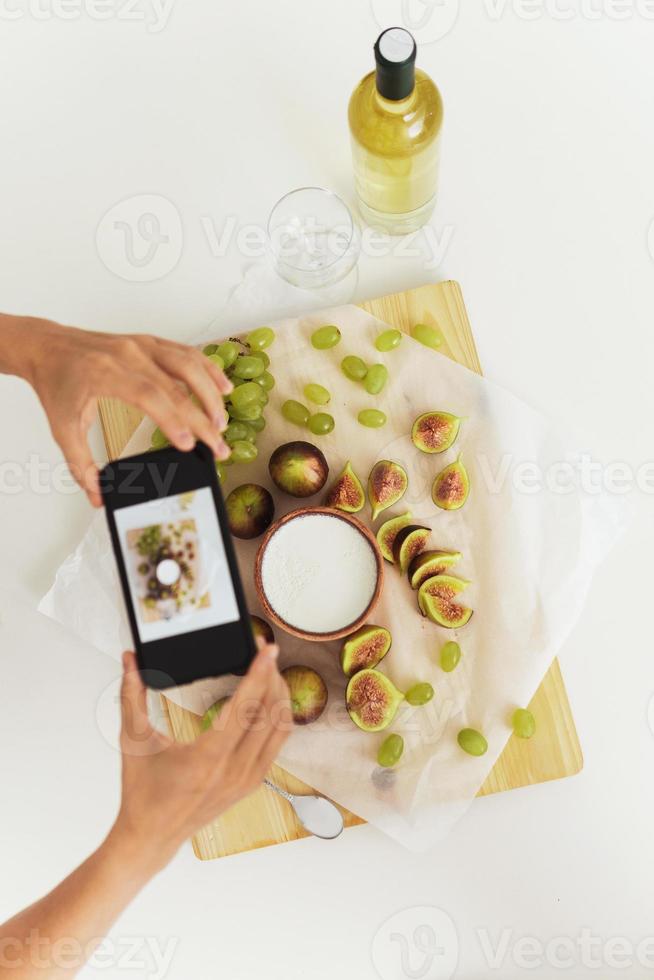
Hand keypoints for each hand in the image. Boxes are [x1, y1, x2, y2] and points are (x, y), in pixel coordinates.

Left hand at [25, 320, 232, 505]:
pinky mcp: (149, 342)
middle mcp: (128, 354)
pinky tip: (222, 388)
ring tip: (221, 422)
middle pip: (177, 385)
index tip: (188, 445)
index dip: (173, 420)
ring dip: (211, 393)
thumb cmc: (55, 383)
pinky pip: (187, 352)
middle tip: (218, 446)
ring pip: (189, 364)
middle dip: (202, 418)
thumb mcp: (62, 428)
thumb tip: (97, 496)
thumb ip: (81, 464)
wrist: (47, 345)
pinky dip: (208, 369)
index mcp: (105, 373)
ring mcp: (141, 344)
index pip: (149, 395)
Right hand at [111, 644, 292, 869]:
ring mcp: (247, 779)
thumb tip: (129, 658)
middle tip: (265, 653)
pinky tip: (270, 701)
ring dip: (279, 696)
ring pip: (280, 728)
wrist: (150, 837)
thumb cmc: (141, 791)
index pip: (244, 706)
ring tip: (270, 672)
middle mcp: (234, 769)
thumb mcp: (133, 739)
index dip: (259, 673)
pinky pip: (276, 745)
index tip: (268, 649)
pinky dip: (278, 718)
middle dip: (272, 677)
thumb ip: (131, 694)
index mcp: (207, 757)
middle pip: (269, 713)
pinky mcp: (251, 783)